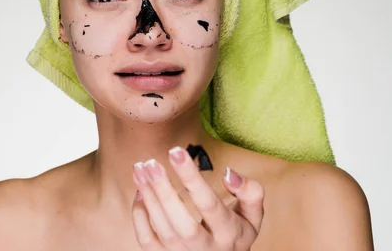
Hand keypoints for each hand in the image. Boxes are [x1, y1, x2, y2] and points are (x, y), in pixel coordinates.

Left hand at [131, 147, 263, 249]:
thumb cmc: (236, 233)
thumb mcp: (252, 215)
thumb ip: (250, 192)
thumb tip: (228, 173)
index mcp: (228, 234)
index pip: (208, 203)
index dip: (191, 177)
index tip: (176, 152)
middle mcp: (206, 249)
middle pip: (181, 222)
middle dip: (163, 191)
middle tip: (150, 163)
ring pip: (161, 229)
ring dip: (148, 196)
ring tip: (140, 169)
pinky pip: (146, 240)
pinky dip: (139, 215)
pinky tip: (140, 192)